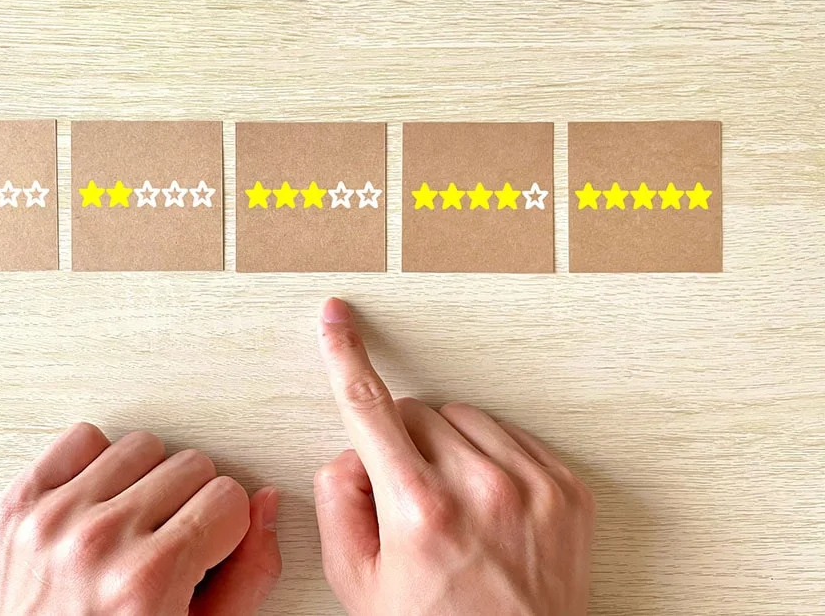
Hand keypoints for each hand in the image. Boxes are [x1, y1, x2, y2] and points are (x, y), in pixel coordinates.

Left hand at [0, 424, 280, 614]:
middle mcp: (98, 543)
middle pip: (191, 465)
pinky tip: (101, 502)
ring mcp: (51, 520)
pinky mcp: (18, 506)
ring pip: (141, 446)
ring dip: (147, 480)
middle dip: (192, 504)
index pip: (228, 496)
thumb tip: (265, 503)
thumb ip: (248, 574)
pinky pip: (82, 439)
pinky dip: (97, 466)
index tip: (208, 550)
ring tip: (136, 524)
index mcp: (148, 580)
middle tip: (171, 543)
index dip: (226, 527)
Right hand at [314, 298, 593, 615]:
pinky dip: (490, 459)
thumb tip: (352, 455)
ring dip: (448, 447)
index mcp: (420, 511)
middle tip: (408, 497)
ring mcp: (532, 486)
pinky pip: (511, 436)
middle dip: (401, 444)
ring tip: (452, 504)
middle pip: (417, 414)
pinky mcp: (567, 490)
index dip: (346, 357)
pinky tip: (486, 503)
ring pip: (464, 418)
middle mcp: (481, 489)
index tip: (338, 320)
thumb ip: (340, 505)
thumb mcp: (359, 584)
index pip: (369, 410)